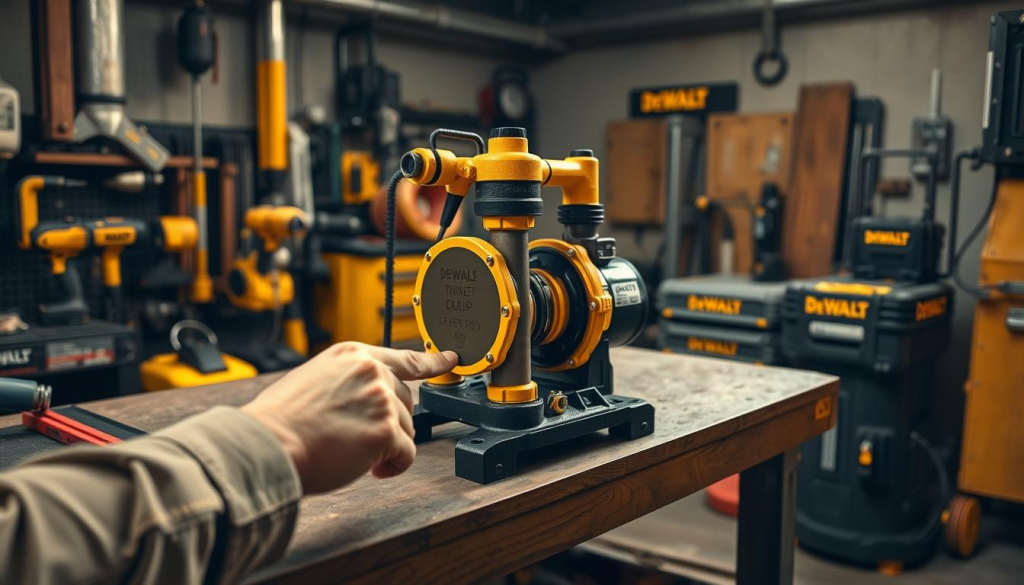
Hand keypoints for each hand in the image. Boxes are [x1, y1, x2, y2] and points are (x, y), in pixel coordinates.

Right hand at [241, 342, 456, 493]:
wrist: (267, 445)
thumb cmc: (279, 421)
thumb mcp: (314, 379)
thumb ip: (347, 381)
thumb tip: (366, 399)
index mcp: (352, 355)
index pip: (404, 358)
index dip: (432, 362)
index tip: (451, 359)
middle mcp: (371, 372)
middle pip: (405, 402)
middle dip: (387, 424)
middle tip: (355, 438)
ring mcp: (381, 400)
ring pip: (406, 430)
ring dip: (384, 447)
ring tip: (349, 451)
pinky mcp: (386, 432)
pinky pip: (406, 454)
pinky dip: (391, 467)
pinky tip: (367, 468)